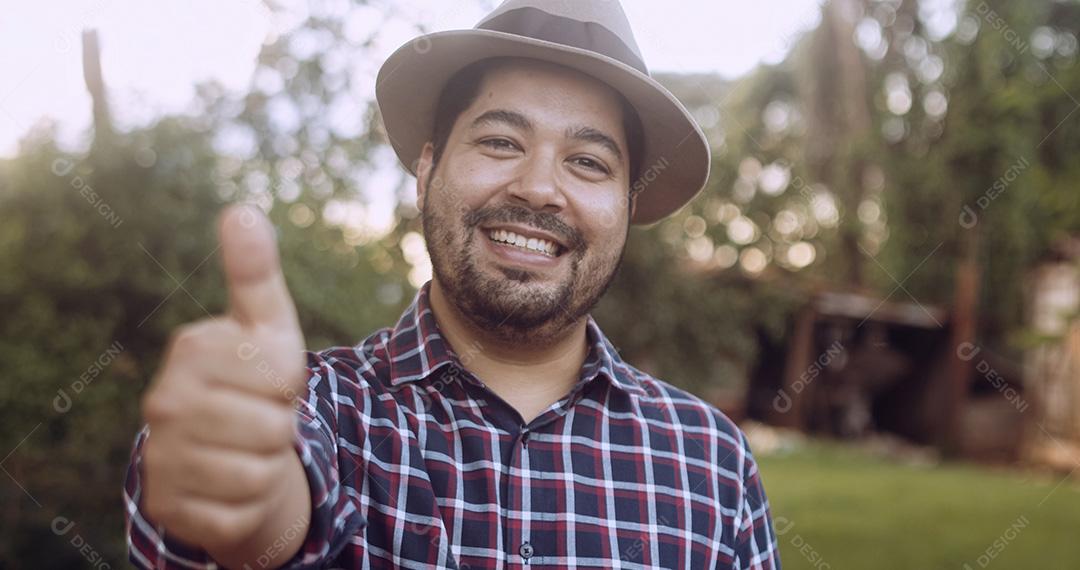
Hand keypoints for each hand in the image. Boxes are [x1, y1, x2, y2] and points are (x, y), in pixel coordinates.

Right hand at [141, 205, 310, 561]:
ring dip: (268, 466)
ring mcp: (161, 457)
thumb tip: (242, 211)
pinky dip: (251, 504)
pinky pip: (242, 511)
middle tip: (260, 419)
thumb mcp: (267, 329)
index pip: (282, 374)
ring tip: (248, 450)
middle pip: (273, 427)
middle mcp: (164, 401)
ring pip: (259, 471)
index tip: (270, 380)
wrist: (228, 456)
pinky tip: (232, 487)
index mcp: (192, 348)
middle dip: (281, 427)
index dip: (290, 382)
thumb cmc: (256, 385)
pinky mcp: (170, 508)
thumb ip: (255, 275)